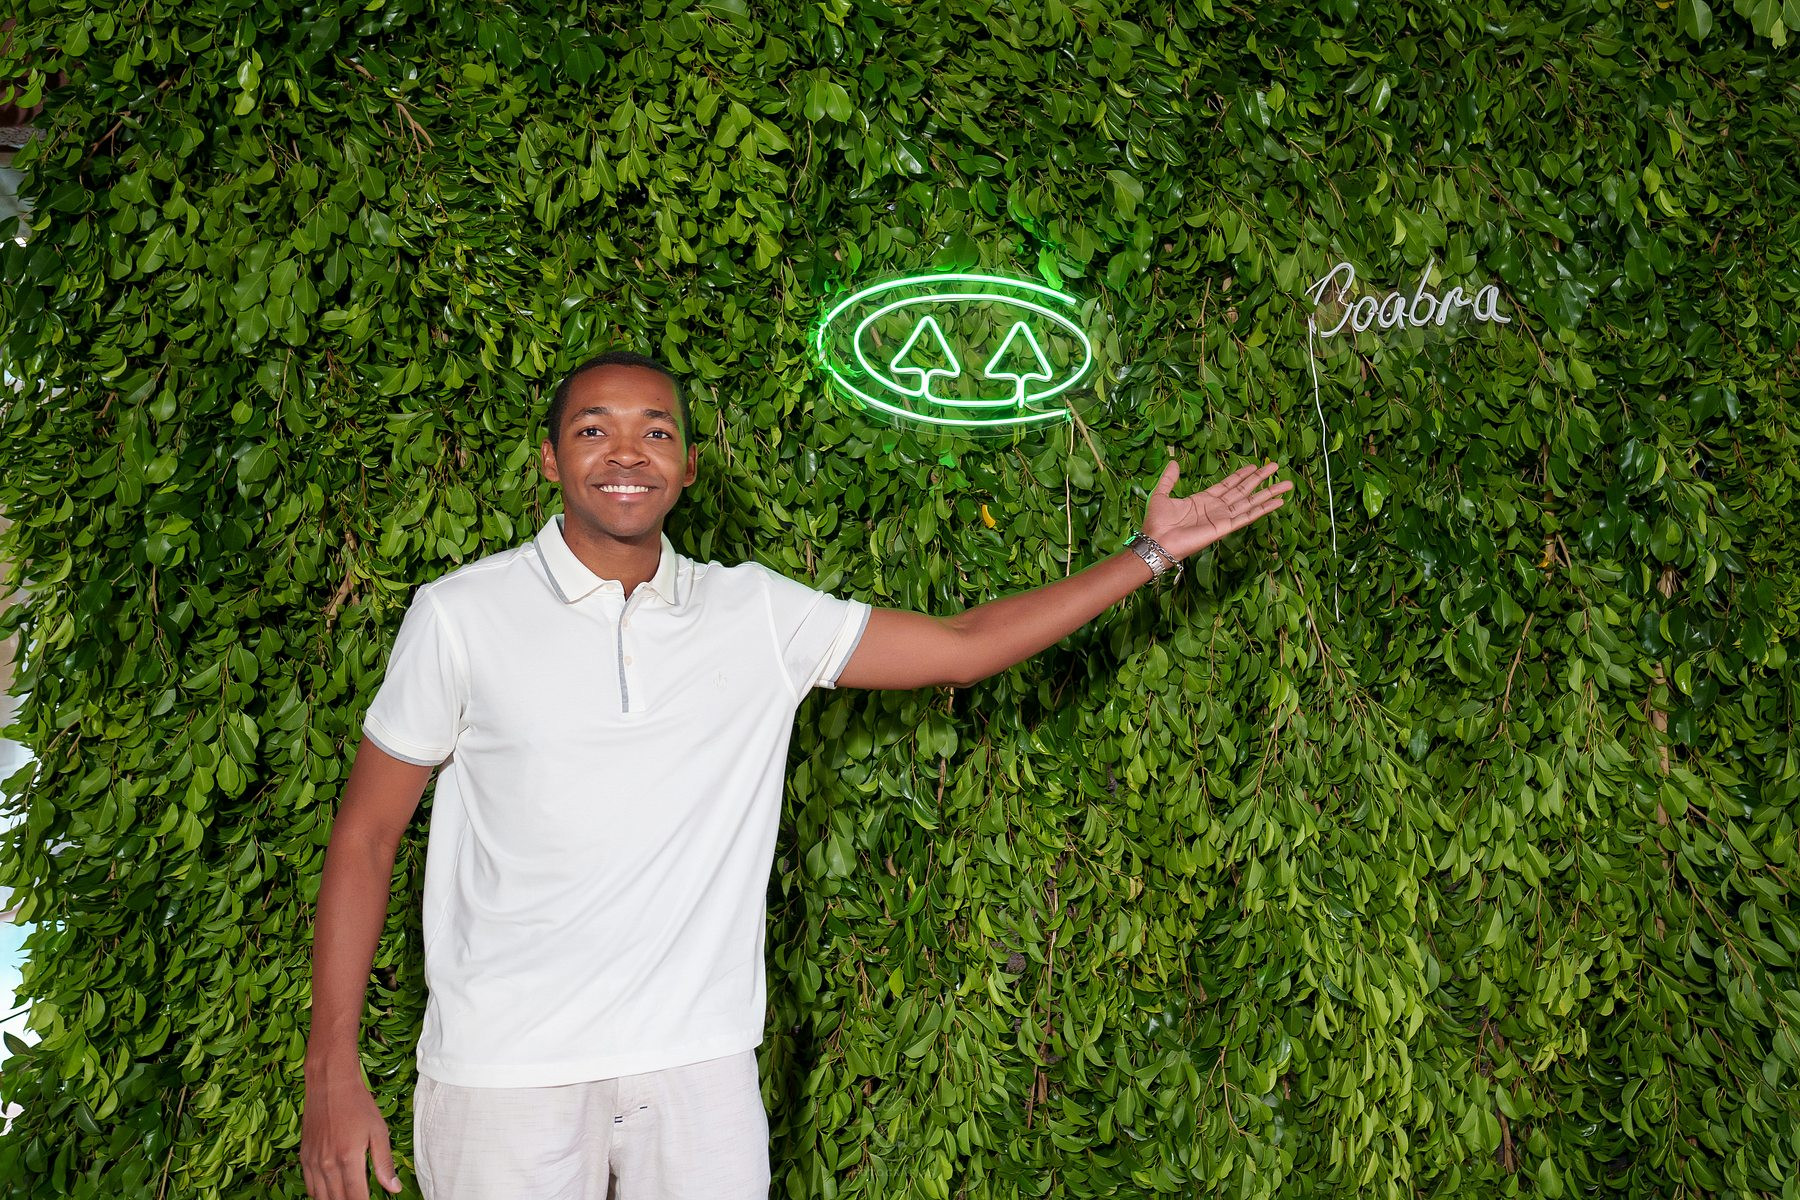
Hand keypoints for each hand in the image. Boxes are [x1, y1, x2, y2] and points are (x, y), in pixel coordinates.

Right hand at [301, 1072, 402, 1199]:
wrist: (330, 1083)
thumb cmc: (358, 1104)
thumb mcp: (379, 1131)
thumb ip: (384, 1163)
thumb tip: (393, 1189)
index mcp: (348, 1159)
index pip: (356, 1197)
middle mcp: (327, 1164)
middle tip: (362, 1199)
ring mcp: (312, 1162)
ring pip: (321, 1197)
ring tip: (349, 1198)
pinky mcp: (304, 1157)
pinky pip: (310, 1187)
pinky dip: (320, 1195)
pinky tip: (332, 1193)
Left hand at [1141, 460, 1291, 560]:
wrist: (1157, 540)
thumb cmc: (1157, 522)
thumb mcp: (1162, 494)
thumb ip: (1169, 479)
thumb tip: (1174, 462)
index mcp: (1204, 499)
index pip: (1228, 484)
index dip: (1242, 475)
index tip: (1255, 465)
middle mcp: (1217, 508)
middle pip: (1244, 490)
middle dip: (1260, 478)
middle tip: (1275, 465)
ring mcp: (1223, 517)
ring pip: (1251, 501)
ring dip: (1268, 492)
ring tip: (1286, 484)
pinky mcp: (1225, 527)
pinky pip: (1248, 516)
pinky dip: (1264, 509)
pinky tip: (1278, 503)